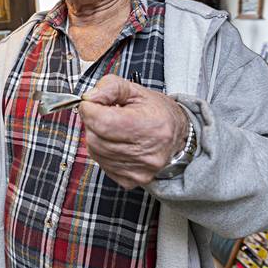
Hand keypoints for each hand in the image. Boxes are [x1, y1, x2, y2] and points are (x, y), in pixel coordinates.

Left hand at [79, 74, 188, 188]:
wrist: (178, 137)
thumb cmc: (158, 113)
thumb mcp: (136, 90)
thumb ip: (110, 87)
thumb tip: (88, 98)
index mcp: (150, 127)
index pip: (102, 122)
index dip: (90, 109)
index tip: (92, 103)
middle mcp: (146, 153)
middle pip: (95, 138)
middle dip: (93, 122)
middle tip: (105, 114)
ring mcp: (138, 170)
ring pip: (95, 151)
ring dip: (97, 136)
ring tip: (113, 128)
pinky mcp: (130, 180)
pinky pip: (101, 163)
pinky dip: (103, 151)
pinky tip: (116, 142)